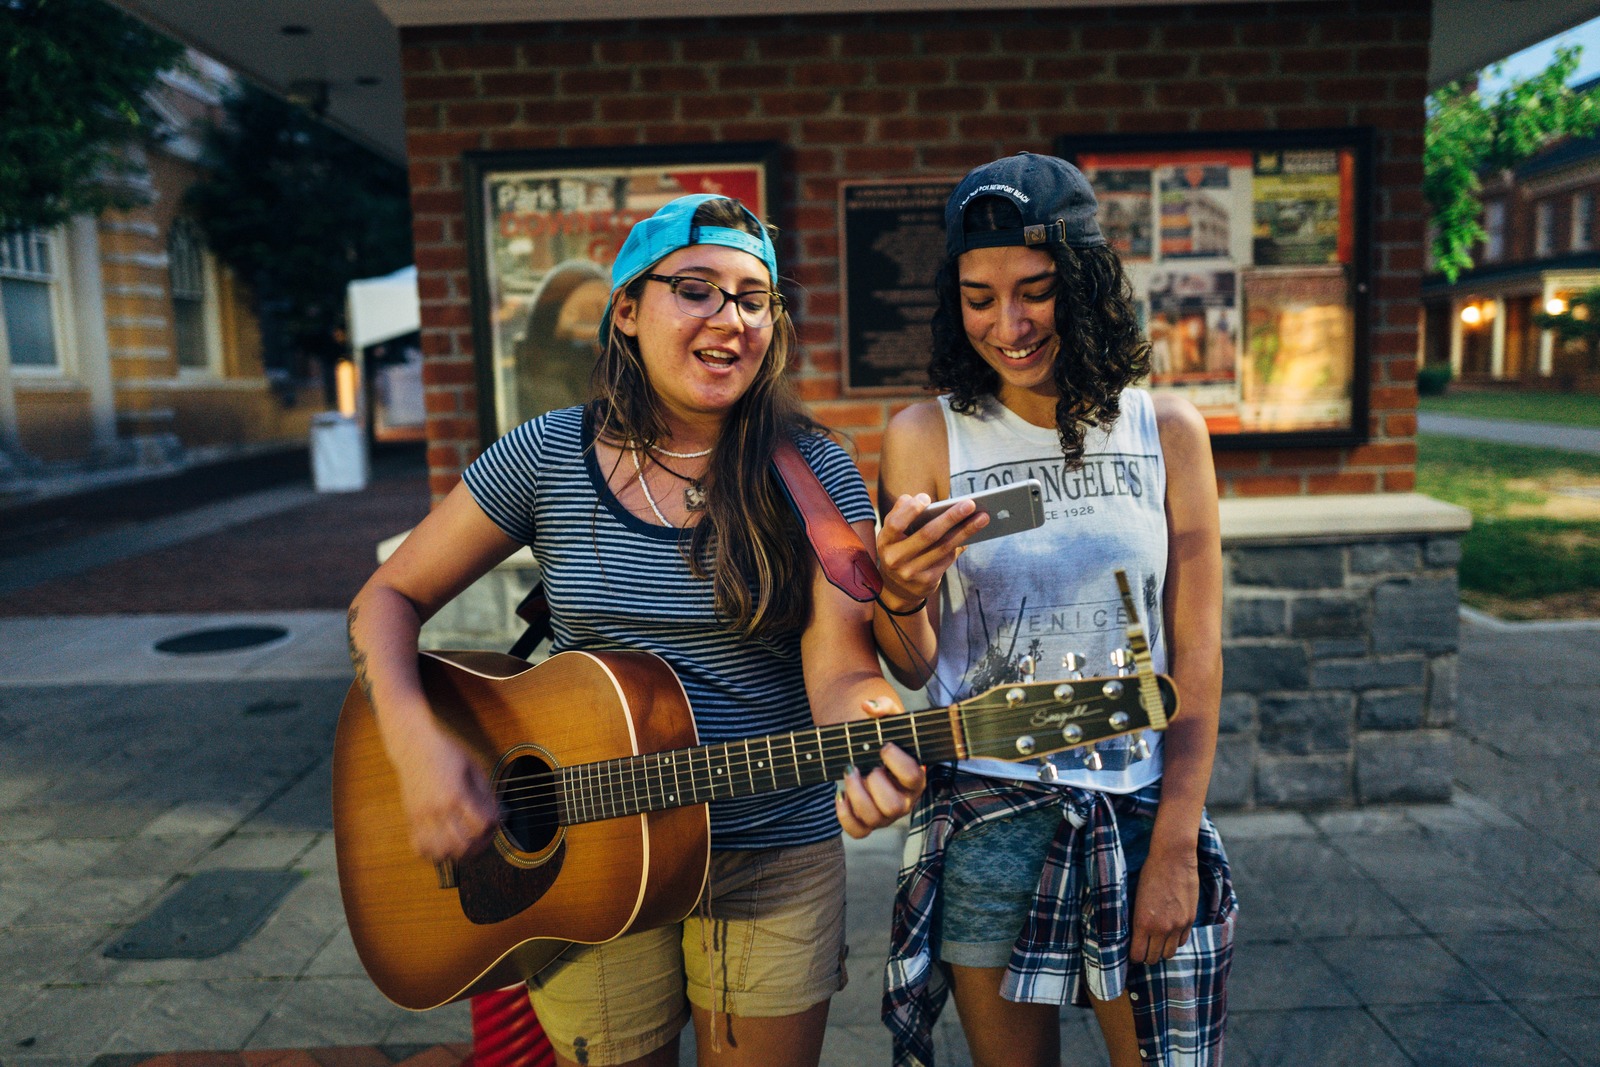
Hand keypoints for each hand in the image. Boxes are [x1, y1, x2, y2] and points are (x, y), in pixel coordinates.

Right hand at [391, 724, 498, 861]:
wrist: (414, 744)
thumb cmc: (447, 753)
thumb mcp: (473, 767)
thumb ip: (486, 793)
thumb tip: (498, 815)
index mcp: (457, 794)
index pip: (481, 824)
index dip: (493, 826)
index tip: (496, 820)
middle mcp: (438, 808)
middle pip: (462, 844)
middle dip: (479, 846)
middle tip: (484, 838)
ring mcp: (421, 815)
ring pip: (440, 851)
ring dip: (456, 854)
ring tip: (465, 844)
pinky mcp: (410, 818)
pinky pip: (420, 847)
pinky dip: (434, 853)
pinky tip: (444, 845)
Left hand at [835, 696, 926, 837]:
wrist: (871, 751)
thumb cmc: (884, 735)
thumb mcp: (888, 719)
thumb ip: (883, 706)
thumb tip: (868, 706)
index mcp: (915, 775)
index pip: (914, 778)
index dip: (897, 763)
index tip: (883, 746)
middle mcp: (904, 799)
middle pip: (895, 806)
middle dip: (875, 783)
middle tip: (866, 765)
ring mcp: (885, 815)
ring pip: (874, 820)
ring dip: (857, 796)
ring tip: (850, 773)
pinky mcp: (867, 822)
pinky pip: (858, 832)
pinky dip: (845, 817)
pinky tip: (840, 795)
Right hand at [875, 493, 987, 611]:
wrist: (896, 588)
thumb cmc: (898, 549)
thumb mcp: (893, 533)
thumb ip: (902, 512)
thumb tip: (922, 498)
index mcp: (885, 541)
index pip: (896, 524)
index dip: (911, 510)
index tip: (928, 498)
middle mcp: (895, 558)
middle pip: (928, 535)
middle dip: (951, 517)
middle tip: (970, 504)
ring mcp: (911, 572)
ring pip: (943, 547)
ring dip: (965, 531)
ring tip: (982, 517)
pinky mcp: (926, 581)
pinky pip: (947, 559)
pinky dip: (960, 544)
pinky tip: (974, 533)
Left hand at [1128, 845, 1199, 964]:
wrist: (1173, 858)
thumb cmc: (1150, 874)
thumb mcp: (1136, 899)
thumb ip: (1138, 921)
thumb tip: (1136, 937)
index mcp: (1143, 923)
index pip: (1138, 955)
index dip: (1134, 956)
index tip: (1133, 951)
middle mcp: (1161, 928)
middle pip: (1154, 958)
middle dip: (1147, 956)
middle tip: (1145, 948)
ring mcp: (1178, 925)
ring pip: (1170, 953)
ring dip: (1162, 950)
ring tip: (1157, 942)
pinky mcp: (1190, 920)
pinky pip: (1182, 941)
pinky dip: (1175, 940)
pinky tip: (1170, 932)